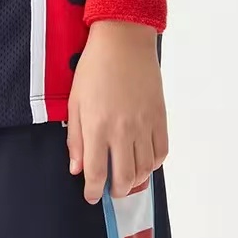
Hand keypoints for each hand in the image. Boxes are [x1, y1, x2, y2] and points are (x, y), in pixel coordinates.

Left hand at [66, 21, 167, 204]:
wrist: (124, 41)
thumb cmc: (94, 67)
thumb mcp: (75, 100)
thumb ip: (76, 138)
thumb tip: (76, 169)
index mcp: (97, 125)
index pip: (96, 172)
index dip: (93, 191)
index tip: (92, 196)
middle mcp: (122, 130)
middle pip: (125, 177)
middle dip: (117, 191)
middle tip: (111, 190)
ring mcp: (144, 124)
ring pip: (145, 169)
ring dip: (135, 180)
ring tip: (127, 176)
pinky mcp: (160, 117)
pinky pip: (161, 152)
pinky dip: (153, 164)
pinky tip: (143, 160)